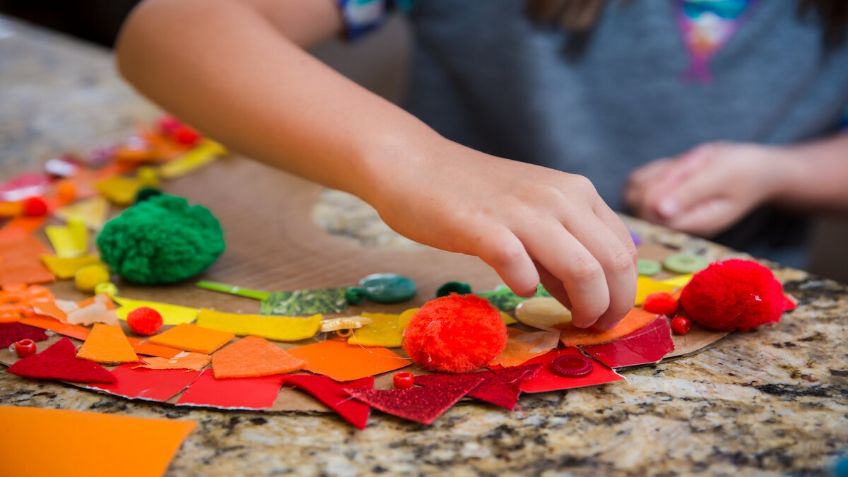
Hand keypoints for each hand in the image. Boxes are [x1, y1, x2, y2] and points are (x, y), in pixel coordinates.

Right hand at [368, 138, 636, 329]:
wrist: (415, 165)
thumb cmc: (473, 194)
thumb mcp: (532, 213)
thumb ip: (560, 250)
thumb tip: (587, 298)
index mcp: (576, 192)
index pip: (623, 250)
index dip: (625, 291)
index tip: (608, 315)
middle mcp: (559, 197)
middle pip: (612, 263)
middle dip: (613, 306)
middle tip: (593, 326)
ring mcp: (522, 211)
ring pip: (582, 269)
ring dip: (585, 306)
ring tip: (571, 320)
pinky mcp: (483, 228)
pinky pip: (521, 268)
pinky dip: (526, 288)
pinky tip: (518, 288)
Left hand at [625, 142, 791, 236]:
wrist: (755, 171)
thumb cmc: (743, 171)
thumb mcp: (721, 176)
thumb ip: (691, 193)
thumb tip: (661, 211)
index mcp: (692, 225)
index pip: (652, 211)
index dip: (662, 185)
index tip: (688, 169)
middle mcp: (673, 224)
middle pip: (638, 201)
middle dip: (661, 175)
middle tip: (692, 164)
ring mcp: (663, 214)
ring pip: (633, 190)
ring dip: (657, 171)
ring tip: (688, 166)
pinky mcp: (658, 200)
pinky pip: (635, 181)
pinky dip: (654, 168)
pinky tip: (678, 168)